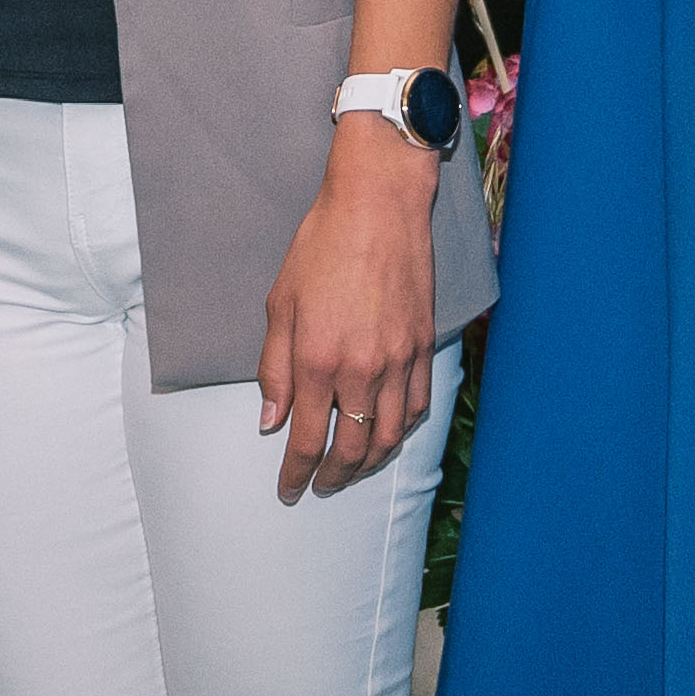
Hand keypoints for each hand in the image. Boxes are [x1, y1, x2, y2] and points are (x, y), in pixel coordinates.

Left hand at [258, 119, 441, 501]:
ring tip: (353, 470)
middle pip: (351, 449)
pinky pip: (417, 406)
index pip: (305, 439)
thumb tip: (271, 421)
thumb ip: (273, 369)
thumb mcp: (280, 304)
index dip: (295, 473)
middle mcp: (361, 369)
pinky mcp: (423, 346)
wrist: (379, 205)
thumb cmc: (322, 246)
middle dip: (332, 477)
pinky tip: (387, 434)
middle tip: (320, 485)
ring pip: (389, 436)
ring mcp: (398, 360)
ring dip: (369, 464)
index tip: (288, 490)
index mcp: (316, 360)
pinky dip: (401, 431)